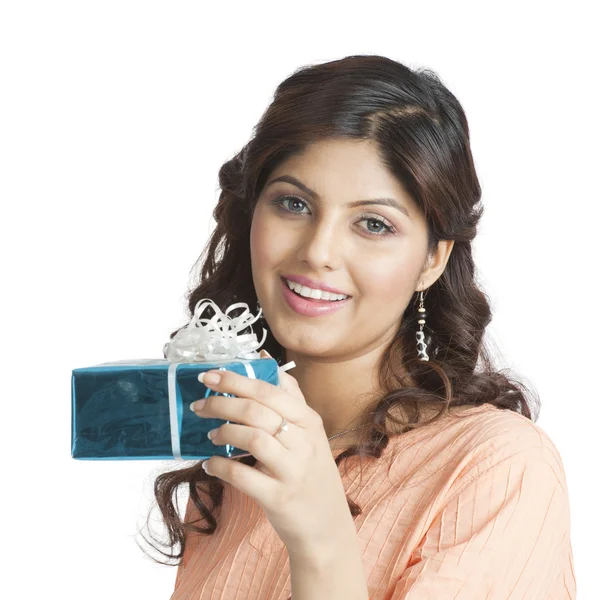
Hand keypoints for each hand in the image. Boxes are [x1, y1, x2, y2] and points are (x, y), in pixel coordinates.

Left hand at [190, 350, 352, 559]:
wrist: (327, 525)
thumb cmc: (312, 472)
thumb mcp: (310, 432)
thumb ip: (290, 397)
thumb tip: (268, 362)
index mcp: (309, 420)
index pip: (269, 390)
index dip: (235, 380)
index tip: (208, 377)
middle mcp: (304, 442)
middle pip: (256, 411)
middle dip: (221, 404)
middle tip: (199, 406)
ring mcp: (293, 470)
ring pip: (252, 438)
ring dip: (224, 432)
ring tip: (210, 434)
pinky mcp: (279, 497)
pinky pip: (243, 476)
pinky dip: (221, 467)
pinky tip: (210, 464)